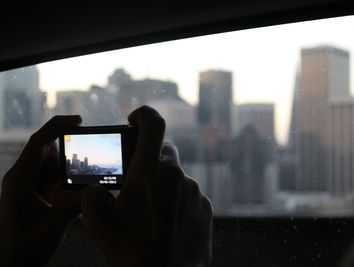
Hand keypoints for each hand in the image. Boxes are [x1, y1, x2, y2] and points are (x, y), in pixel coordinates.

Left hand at [0, 115, 82, 266]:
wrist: (8, 265)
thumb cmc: (20, 249)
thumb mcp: (52, 226)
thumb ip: (76, 206)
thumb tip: (98, 189)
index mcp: (20, 179)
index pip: (38, 143)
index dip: (58, 126)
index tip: (79, 121)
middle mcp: (24, 178)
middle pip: (51, 154)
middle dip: (71, 157)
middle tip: (90, 165)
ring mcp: (32, 187)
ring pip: (57, 168)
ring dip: (73, 174)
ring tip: (83, 187)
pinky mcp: (39, 197)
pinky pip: (58, 182)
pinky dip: (71, 186)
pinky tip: (80, 196)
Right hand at [81, 106, 212, 266]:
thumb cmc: (132, 253)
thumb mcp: (99, 225)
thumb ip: (93, 197)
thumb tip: (98, 189)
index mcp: (149, 172)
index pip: (153, 124)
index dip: (143, 115)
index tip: (134, 121)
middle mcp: (175, 175)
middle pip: (163, 152)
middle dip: (149, 160)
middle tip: (137, 182)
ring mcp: (193, 191)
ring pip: (176, 175)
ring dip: (163, 184)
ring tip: (150, 213)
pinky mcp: (205, 206)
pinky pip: (188, 193)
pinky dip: (177, 200)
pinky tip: (168, 223)